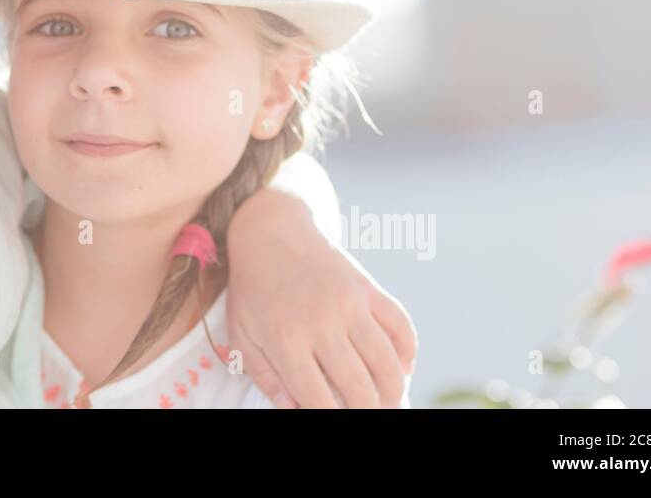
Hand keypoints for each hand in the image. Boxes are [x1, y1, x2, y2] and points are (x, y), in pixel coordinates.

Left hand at [226, 178, 416, 407]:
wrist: (271, 231)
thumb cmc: (252, 289)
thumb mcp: (241, 333)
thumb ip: (264, 376)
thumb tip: (292, 408)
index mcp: (286, 338)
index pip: (318, 398)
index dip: (331, 417)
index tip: (335, 419)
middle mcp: (322, 323)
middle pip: (359, 387)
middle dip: (368, 411)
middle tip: (368, 414)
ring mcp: (350, 304)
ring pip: (387, 362)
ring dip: (393, 391)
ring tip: (389, 403)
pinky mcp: (368, 288)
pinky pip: (401, 325)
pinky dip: (409, 352)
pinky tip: (403, 370)